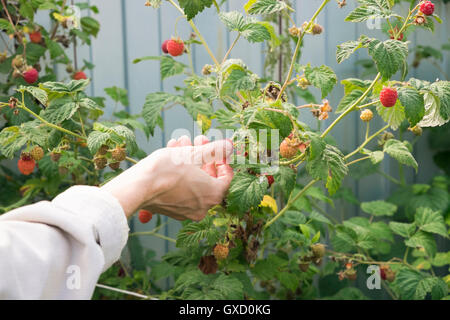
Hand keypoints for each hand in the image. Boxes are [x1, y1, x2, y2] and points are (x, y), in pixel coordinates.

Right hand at [101, 136, 233, 220]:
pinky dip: (180, 174)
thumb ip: (215, 149)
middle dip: (203, 155)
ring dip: (189, 160)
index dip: (222, 159)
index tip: (215, 148)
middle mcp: (203, 207)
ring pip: (194, 181)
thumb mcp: (194, 153)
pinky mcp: (172, 210)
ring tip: (180, 143)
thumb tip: (229, 145)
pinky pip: (182, 189)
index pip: (226, 177)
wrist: (138, 187)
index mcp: (214, 195)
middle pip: (208, 177)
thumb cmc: (168, 170)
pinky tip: (172, 155)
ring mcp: (187, 211)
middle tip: (197, 140)